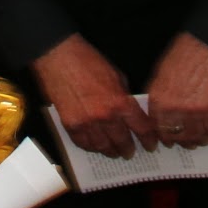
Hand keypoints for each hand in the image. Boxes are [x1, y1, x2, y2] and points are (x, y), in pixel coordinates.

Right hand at [32, 34, 154, 157]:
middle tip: (130, 152)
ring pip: (102, 146)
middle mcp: (106, 117)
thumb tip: (128, 110)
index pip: (142, 129)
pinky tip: (94, 145)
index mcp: (120, 102)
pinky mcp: (70, 124)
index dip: (148, 139)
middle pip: (122, 141)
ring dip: (110, 151)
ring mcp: (86, 123)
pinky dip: (90, 146)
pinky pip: (83, 143)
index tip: (150, 145)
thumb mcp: (115, 75)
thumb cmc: (87, 60)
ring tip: (113, 152)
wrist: (57, 55)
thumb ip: (123, 96)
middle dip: (128, 149)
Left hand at [145, 33, 207, 149]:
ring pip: (197, 137)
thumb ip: (159, 95)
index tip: (166, 140)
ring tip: (202, 137)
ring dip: (200, 139)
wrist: (205, 46)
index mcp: (158, 97)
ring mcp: (193, 110)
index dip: (163, 136)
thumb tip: (158, 112)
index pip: (157, 126)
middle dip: (182, 141)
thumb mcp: (161, 73)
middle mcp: (173, 107)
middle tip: (187, 142)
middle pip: (177, 135)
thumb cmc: (183, 55)